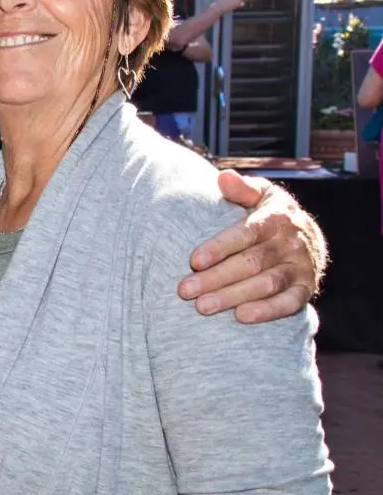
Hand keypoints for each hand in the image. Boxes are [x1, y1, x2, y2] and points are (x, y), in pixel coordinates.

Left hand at [178, 170, 326, 322]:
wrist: (309, 237)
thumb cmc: (270, 214)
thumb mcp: (260, 194)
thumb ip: (241, 189)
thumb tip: (223, 177)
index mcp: (276, 218)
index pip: (246, 234)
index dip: (220, 247)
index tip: (193, 260)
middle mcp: (291, 243)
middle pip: (250, 263)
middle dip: (215, 278)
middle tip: (185, 290)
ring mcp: (300, 267)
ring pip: (266, 284)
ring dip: (233, 296)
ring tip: (202, 306)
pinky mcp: (307, 289)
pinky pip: (289, 303)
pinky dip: (267, 311)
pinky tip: (241, 317)